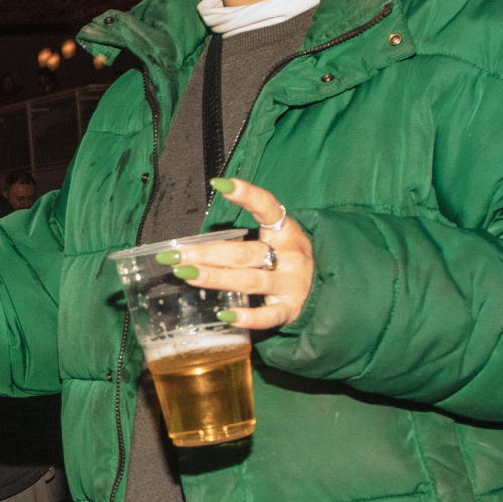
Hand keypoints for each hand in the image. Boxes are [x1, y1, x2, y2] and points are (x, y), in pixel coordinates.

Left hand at [165, 176, 314, 331]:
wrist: (327, 287)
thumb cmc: (285, 260)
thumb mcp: (272, 241)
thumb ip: (239, 241)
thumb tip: (189, 247)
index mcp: (285, 232)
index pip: (267, 208)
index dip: (246, 195)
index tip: (220, 184)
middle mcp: (291, 256)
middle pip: (245, 252)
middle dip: (208, 252)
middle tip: (176, 253)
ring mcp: (292, 284)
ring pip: (251, 280)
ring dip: (216, 278)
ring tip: (186, 274)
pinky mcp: (291, 309)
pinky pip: (269, 315)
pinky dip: (248, 317)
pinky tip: (225, 316)